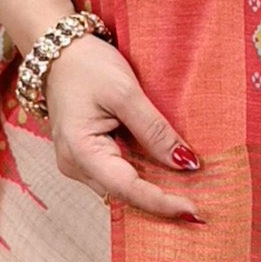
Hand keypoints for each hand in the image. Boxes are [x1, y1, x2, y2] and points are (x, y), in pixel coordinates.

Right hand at [42, 35, 202, 222]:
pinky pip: (119, 176)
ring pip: (122, 189)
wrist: (58, 51)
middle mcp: (76, 166)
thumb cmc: (87, 66)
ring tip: (192, 194)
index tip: (194, 210)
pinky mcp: (88, 156)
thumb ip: (155, 131)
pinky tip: (169, 178)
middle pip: (124, 196)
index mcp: (81, 152)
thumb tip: (186, 164)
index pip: (127, 189)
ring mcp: (79, 163)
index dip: (161, 203)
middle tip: (202, 208)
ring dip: (155, 192)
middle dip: (161, 203)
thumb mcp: (126, 93)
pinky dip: (144, 178)